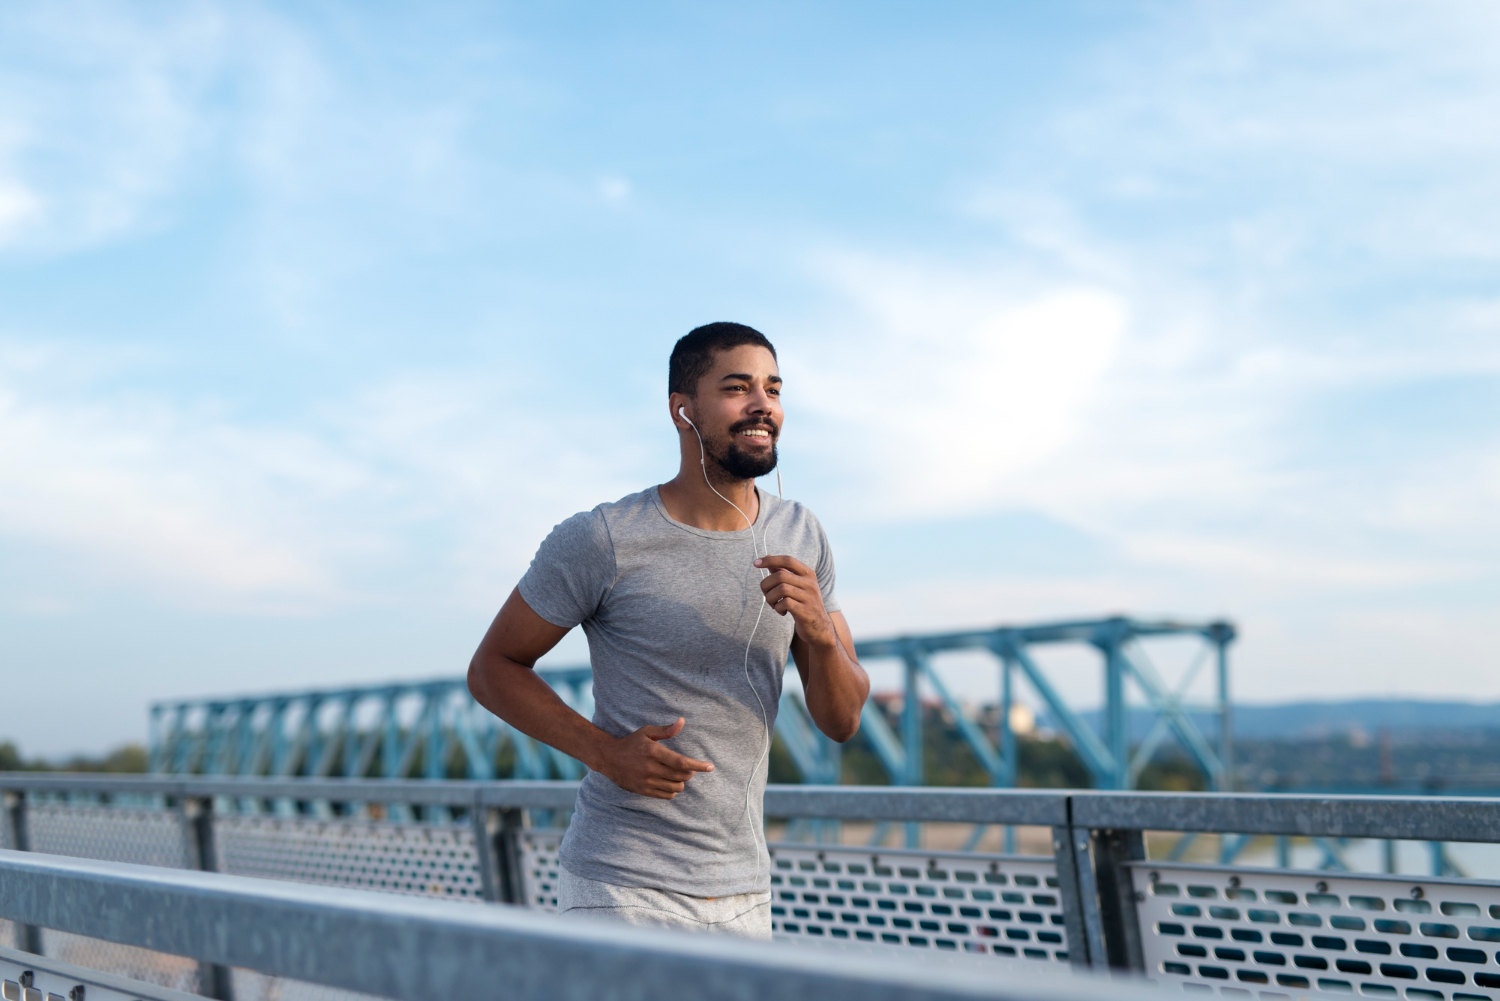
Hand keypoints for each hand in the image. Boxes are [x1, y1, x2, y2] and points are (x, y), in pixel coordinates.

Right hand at [594, 717, 713, 798]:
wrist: (609, 758)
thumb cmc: (632, 743)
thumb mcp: (647, 732)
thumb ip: (666, 730)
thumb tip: (682, 721)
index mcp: (654, 752)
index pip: (681, 762)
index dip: (698, 765)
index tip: (710, 767)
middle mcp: (651, 768)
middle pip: (681, 776)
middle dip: (690, 772)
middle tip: (688, 768)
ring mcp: (647, 781)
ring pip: (676, 788)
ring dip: (682, 782)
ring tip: (678, 775)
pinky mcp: (644, 791)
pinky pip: (667, 795)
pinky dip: (673, 790)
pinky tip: (669, 782)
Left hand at [754, 554, 836, 647]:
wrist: (819, 628)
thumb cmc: (804, 604)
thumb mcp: (797, 585)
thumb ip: (783, 572)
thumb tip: (767, 557)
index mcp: (808, 574)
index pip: (788, 560)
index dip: (770, 560)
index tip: (756, 563)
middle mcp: (810, 583)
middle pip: (780, 576)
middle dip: (766, 585)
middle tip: (766, 594)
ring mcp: (809, 597)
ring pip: (781, 589)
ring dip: (770, 598)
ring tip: (773, 604)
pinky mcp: (805, 611)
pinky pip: (785, 603)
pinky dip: (778, 608)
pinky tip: (781, 611)